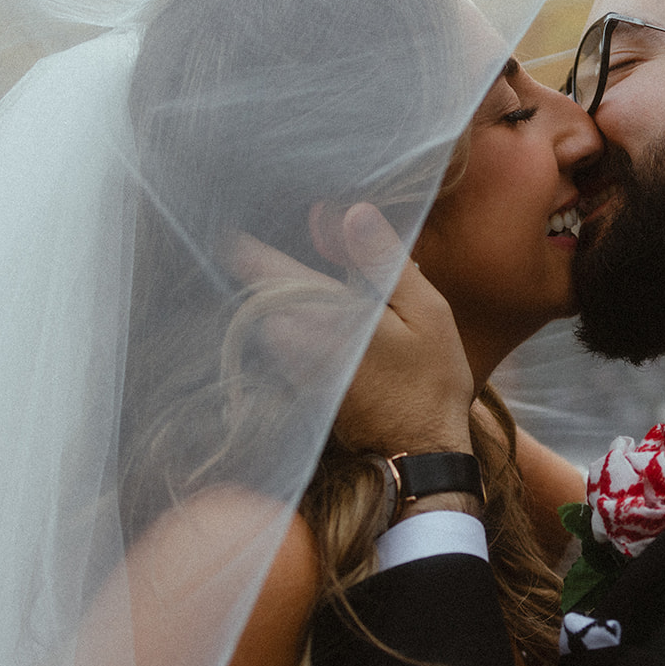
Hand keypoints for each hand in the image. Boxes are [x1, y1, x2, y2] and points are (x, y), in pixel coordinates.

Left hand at [230, 204, 474, 458]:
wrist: (421, 453)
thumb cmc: (431, 380)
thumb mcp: (425, 310)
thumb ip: (382, 260)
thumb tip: (351, 212)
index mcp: (322, 313)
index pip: (263, 268)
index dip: (246, 246)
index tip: (233, 227)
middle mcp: (294, 341)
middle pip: (259, 293)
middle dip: (260, 270)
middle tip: (258, 246)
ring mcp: (291, 369)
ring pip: (267, 320)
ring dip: (272, 299)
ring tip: (285, 279)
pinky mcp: (298, 388)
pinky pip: (277, 346)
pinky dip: (285, 327)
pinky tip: (311, 320)